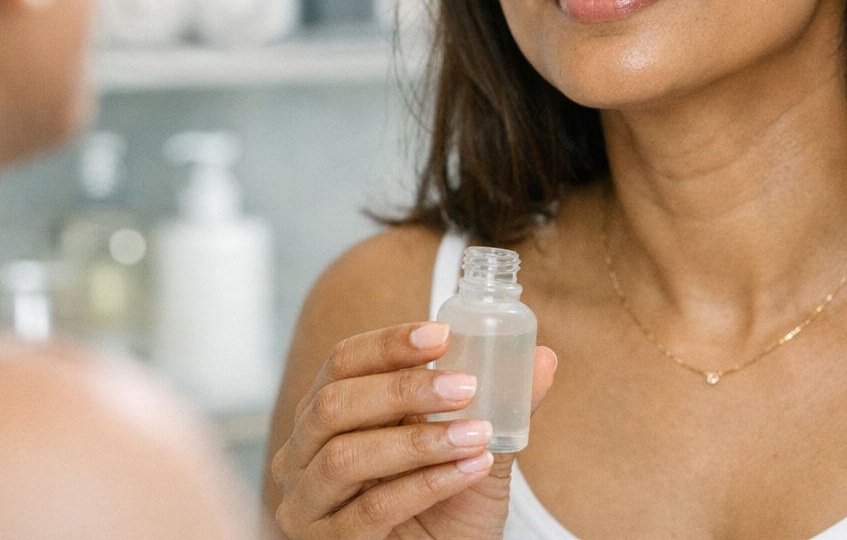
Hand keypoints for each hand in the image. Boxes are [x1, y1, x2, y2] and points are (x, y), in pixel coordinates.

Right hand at [269, 321, 556, 539]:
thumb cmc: (446, 513)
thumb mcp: (474, 454)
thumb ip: (498, 408)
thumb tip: (544, 359)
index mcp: (328, 415)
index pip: (343, 362)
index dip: (389, 344)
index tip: (442, 333)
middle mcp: (302, 453)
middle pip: (334, 403)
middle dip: (403, 389)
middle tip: (466, 386)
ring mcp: (306, 503)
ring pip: (347, 457)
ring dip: (419, 441)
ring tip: (476, 435)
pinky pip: (370, 509)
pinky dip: (425, 485)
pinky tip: (469, 470)